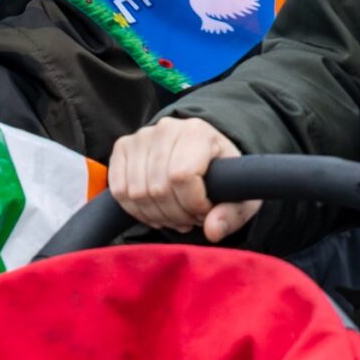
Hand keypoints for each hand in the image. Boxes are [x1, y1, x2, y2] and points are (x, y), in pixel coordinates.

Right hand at [110, 118, 259, 240]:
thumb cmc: (223, 174)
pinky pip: (119, 190)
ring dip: (157, 215)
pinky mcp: (122, 147)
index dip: (193, 205)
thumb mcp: (240, 194)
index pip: (182, 176)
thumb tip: (212, 231)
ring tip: (176, 216)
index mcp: (197, 132)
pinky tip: (156, 212)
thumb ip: (231, 214)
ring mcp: (140, 136)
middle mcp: (165, 128)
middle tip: (191, 219)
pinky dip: (136, 210)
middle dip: (176, 214)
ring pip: (136, 192)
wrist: (203, 151)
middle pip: (158, 187)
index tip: (205, 211)